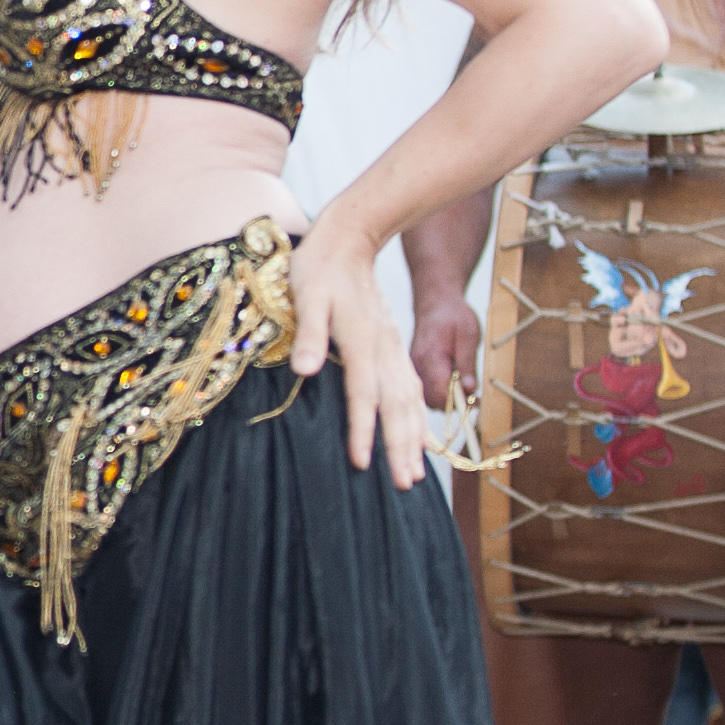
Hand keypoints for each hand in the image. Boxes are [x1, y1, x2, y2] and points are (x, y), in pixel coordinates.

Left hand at [287, 225, 426, 485]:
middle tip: (404, 485)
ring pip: (410, 401)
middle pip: (396, 406)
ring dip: (414, 439)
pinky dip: (417, 418)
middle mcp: (385, 349)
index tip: (362, 464)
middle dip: (401, 447)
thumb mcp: (306, 296)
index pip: (363, 394)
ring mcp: (394, 349)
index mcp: (362, 341)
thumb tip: (305, 371)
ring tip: (416, 475)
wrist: (350, 239)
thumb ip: (309, 334)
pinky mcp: (394, 347)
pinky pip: (412, 389)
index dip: (362, 430)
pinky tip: (419, 437)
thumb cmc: (320, 269)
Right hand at [407, 294, 482, 417]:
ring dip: (447, 398)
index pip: (440, 394)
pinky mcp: (416, 369)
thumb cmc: (454, 315)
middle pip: (433, 400)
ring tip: (464, 385)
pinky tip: (453, 380)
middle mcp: (418, 365)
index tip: (476, 401)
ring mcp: (415, 368)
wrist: (436, 302)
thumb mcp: (468, 334)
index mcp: (431, 357)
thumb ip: (467, 362)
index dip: (459, 403)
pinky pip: (426, 389)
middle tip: (474, 396)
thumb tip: (470, 389)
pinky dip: (440, 391)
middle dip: (453, 403)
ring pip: (428, 398)